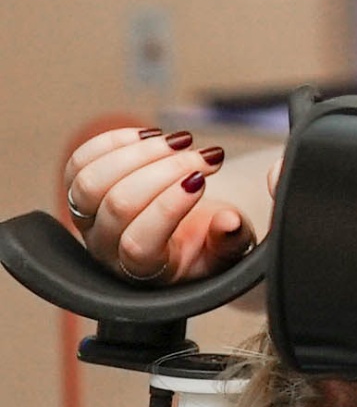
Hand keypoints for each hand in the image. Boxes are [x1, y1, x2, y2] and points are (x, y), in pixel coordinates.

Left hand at [62, 128, 262, 283]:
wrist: (181, 235)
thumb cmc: (204, 246)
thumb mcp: (227, 253)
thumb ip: (229, 243)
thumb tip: (229, 222)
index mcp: (143, 271)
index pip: (139, 243)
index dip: (167, 208)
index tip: (200, 179)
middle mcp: (106, 248)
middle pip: (118, 205)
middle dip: (164, 171)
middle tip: (204, 156)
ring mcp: (87, 220)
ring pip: (91, 182)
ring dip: (139, 153)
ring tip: (181, 141)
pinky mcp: (78, 192)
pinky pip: (79, 162)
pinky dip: (114, 141)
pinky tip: (151, 135)